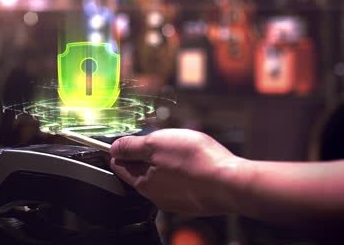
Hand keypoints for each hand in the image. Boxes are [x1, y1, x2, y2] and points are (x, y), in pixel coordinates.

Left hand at [109, 129, 246, 216]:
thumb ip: (132, 147)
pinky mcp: (191, 202)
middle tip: (161, 140)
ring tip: (181, 151)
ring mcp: (174, 201)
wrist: (230, 183)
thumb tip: (114, 148)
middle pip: (141, 172)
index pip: (120, 166)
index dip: (121, 150)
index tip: (128, 141)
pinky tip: (193, 164)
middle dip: (147, 155)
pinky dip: (181, 174)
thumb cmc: (195, 161)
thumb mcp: (156, 143)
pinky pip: (179, 185)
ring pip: (161, 178)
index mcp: (143, 182)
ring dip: (165, 164)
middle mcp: (156, 196)